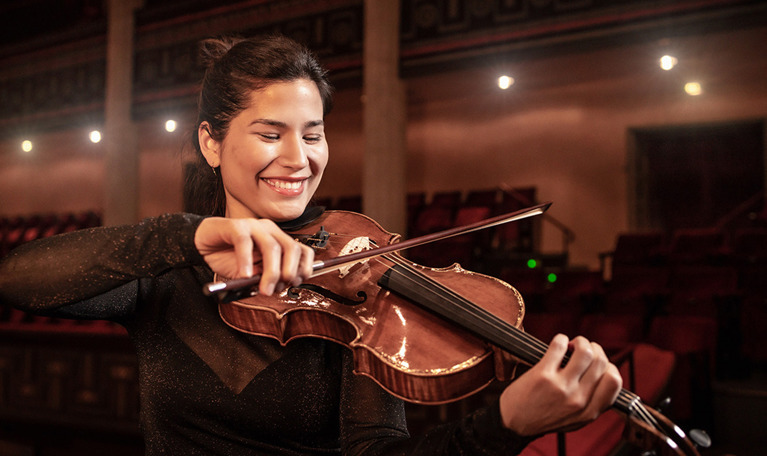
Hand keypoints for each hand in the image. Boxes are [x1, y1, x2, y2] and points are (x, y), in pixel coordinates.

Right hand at [194, 217, 314, 295]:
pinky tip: (245, 276)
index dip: (303, 268)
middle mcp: (270, 231)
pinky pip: (244, 242)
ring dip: (271, 272)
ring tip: (263, 289)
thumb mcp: (251, 274)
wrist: (203, 244)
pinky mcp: (235, 226)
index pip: (302, 251)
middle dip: (289, 271)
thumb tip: (279, 286)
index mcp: (278, 240)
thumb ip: (264, 278)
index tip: (295, 284)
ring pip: (271, 247)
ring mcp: (253, 226)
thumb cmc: (228, 258)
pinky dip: (246, 261)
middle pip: (291, 248)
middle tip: (279, 289)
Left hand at [499, 334, 621, 435]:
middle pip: (601, 362)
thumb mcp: (576, 419)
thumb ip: (593, 402)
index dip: (609, 366)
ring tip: (572, 345)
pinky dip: (561, 339)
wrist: (514, 422)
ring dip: (580, 341)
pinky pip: (559, 345)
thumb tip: (606, 374)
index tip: (597, 363)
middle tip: (582, 349)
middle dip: (594, 348)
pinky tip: (558, 344)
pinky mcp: (543, 375)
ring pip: (585, 351)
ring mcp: (561, 387)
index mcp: (589, 412)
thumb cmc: (544, 417)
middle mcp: (578, 400)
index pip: (614, 381)